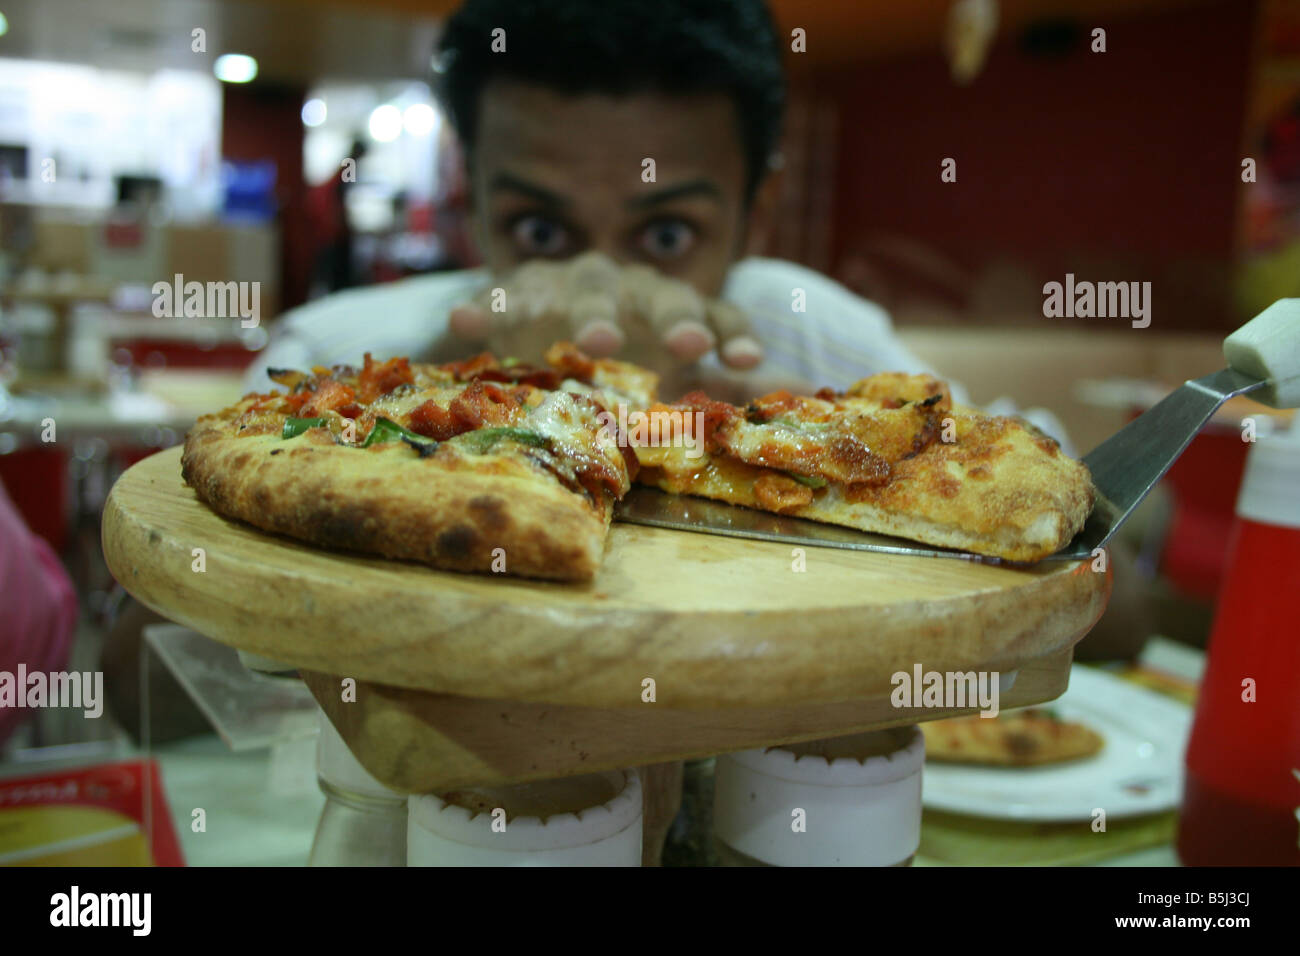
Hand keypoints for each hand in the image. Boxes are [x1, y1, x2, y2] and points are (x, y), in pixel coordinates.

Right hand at [448, 252, 762, 371]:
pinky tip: (466, 320)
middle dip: (671, 317)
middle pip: (656, 293)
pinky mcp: (517, 289)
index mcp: (672, 304)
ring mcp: (571, 281)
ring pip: (585, 287)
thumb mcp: (672, 372)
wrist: (539, 324)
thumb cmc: (622, 352)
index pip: (713, 310)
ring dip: (593, 310)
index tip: (743, 361)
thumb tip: (803, 395)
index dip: (730, 332)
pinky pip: (501, 293)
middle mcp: (628, 284)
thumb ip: (727, 384)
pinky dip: (487, 305)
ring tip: (596, 338)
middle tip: (682, 344)